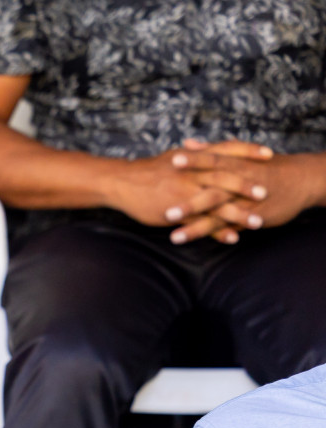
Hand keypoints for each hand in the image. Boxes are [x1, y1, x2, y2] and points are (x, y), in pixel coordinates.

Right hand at [105, 141, 271, 230]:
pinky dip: (218, 231)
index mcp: (194, 158)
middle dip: (247, 185)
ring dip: (239, 214)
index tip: (268, 153)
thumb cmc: (147, 172)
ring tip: (257, 223)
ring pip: (217, 203)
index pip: (226, 150)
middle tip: (267, 191)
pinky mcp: (176, 211)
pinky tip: (232, 238)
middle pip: (226, 177)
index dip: (248, 151)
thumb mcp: (173, 157)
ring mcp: (184, 192)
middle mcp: (192, 173)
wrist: (121, 182)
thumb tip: (205, 150)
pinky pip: (201, 222)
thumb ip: (193, 156)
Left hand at [169, 142, 323, 242]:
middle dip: (189, 203)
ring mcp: (244, 201)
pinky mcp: (251, 216)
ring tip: (174, 237)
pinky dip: (221, 235)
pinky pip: (233, 227)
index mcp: (233, 164)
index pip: (212, 160)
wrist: (298, 179)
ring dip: (197, 227)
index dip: (194, 160)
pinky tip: (202, 246)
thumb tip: (187, 144)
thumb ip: (210, 151)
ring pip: (219, 214)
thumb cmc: (263, 166)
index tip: (172, 160)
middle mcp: (238, 182)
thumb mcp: (238, 155)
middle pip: (212, 191)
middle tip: (166, 213)